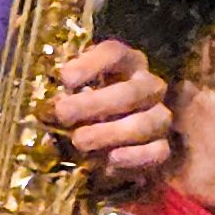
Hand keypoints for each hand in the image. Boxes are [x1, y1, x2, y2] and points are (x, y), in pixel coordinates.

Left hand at [54, 38, 173, 184]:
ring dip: (109, 133)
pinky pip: (157, 152)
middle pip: (130, 92)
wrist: (110, 148)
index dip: (91, 63)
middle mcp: (149, 87)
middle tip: (63, 114)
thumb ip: (66, 95)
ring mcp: (160, 117)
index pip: (115, 54)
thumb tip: (50, 103)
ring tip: (79, 141)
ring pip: (145, 123)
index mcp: (127, 65)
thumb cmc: (86, 113)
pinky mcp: (164, 148)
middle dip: (94, 104)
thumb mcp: (74, 98)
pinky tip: (111, 159)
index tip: (65, 78)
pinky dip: (134, 157)